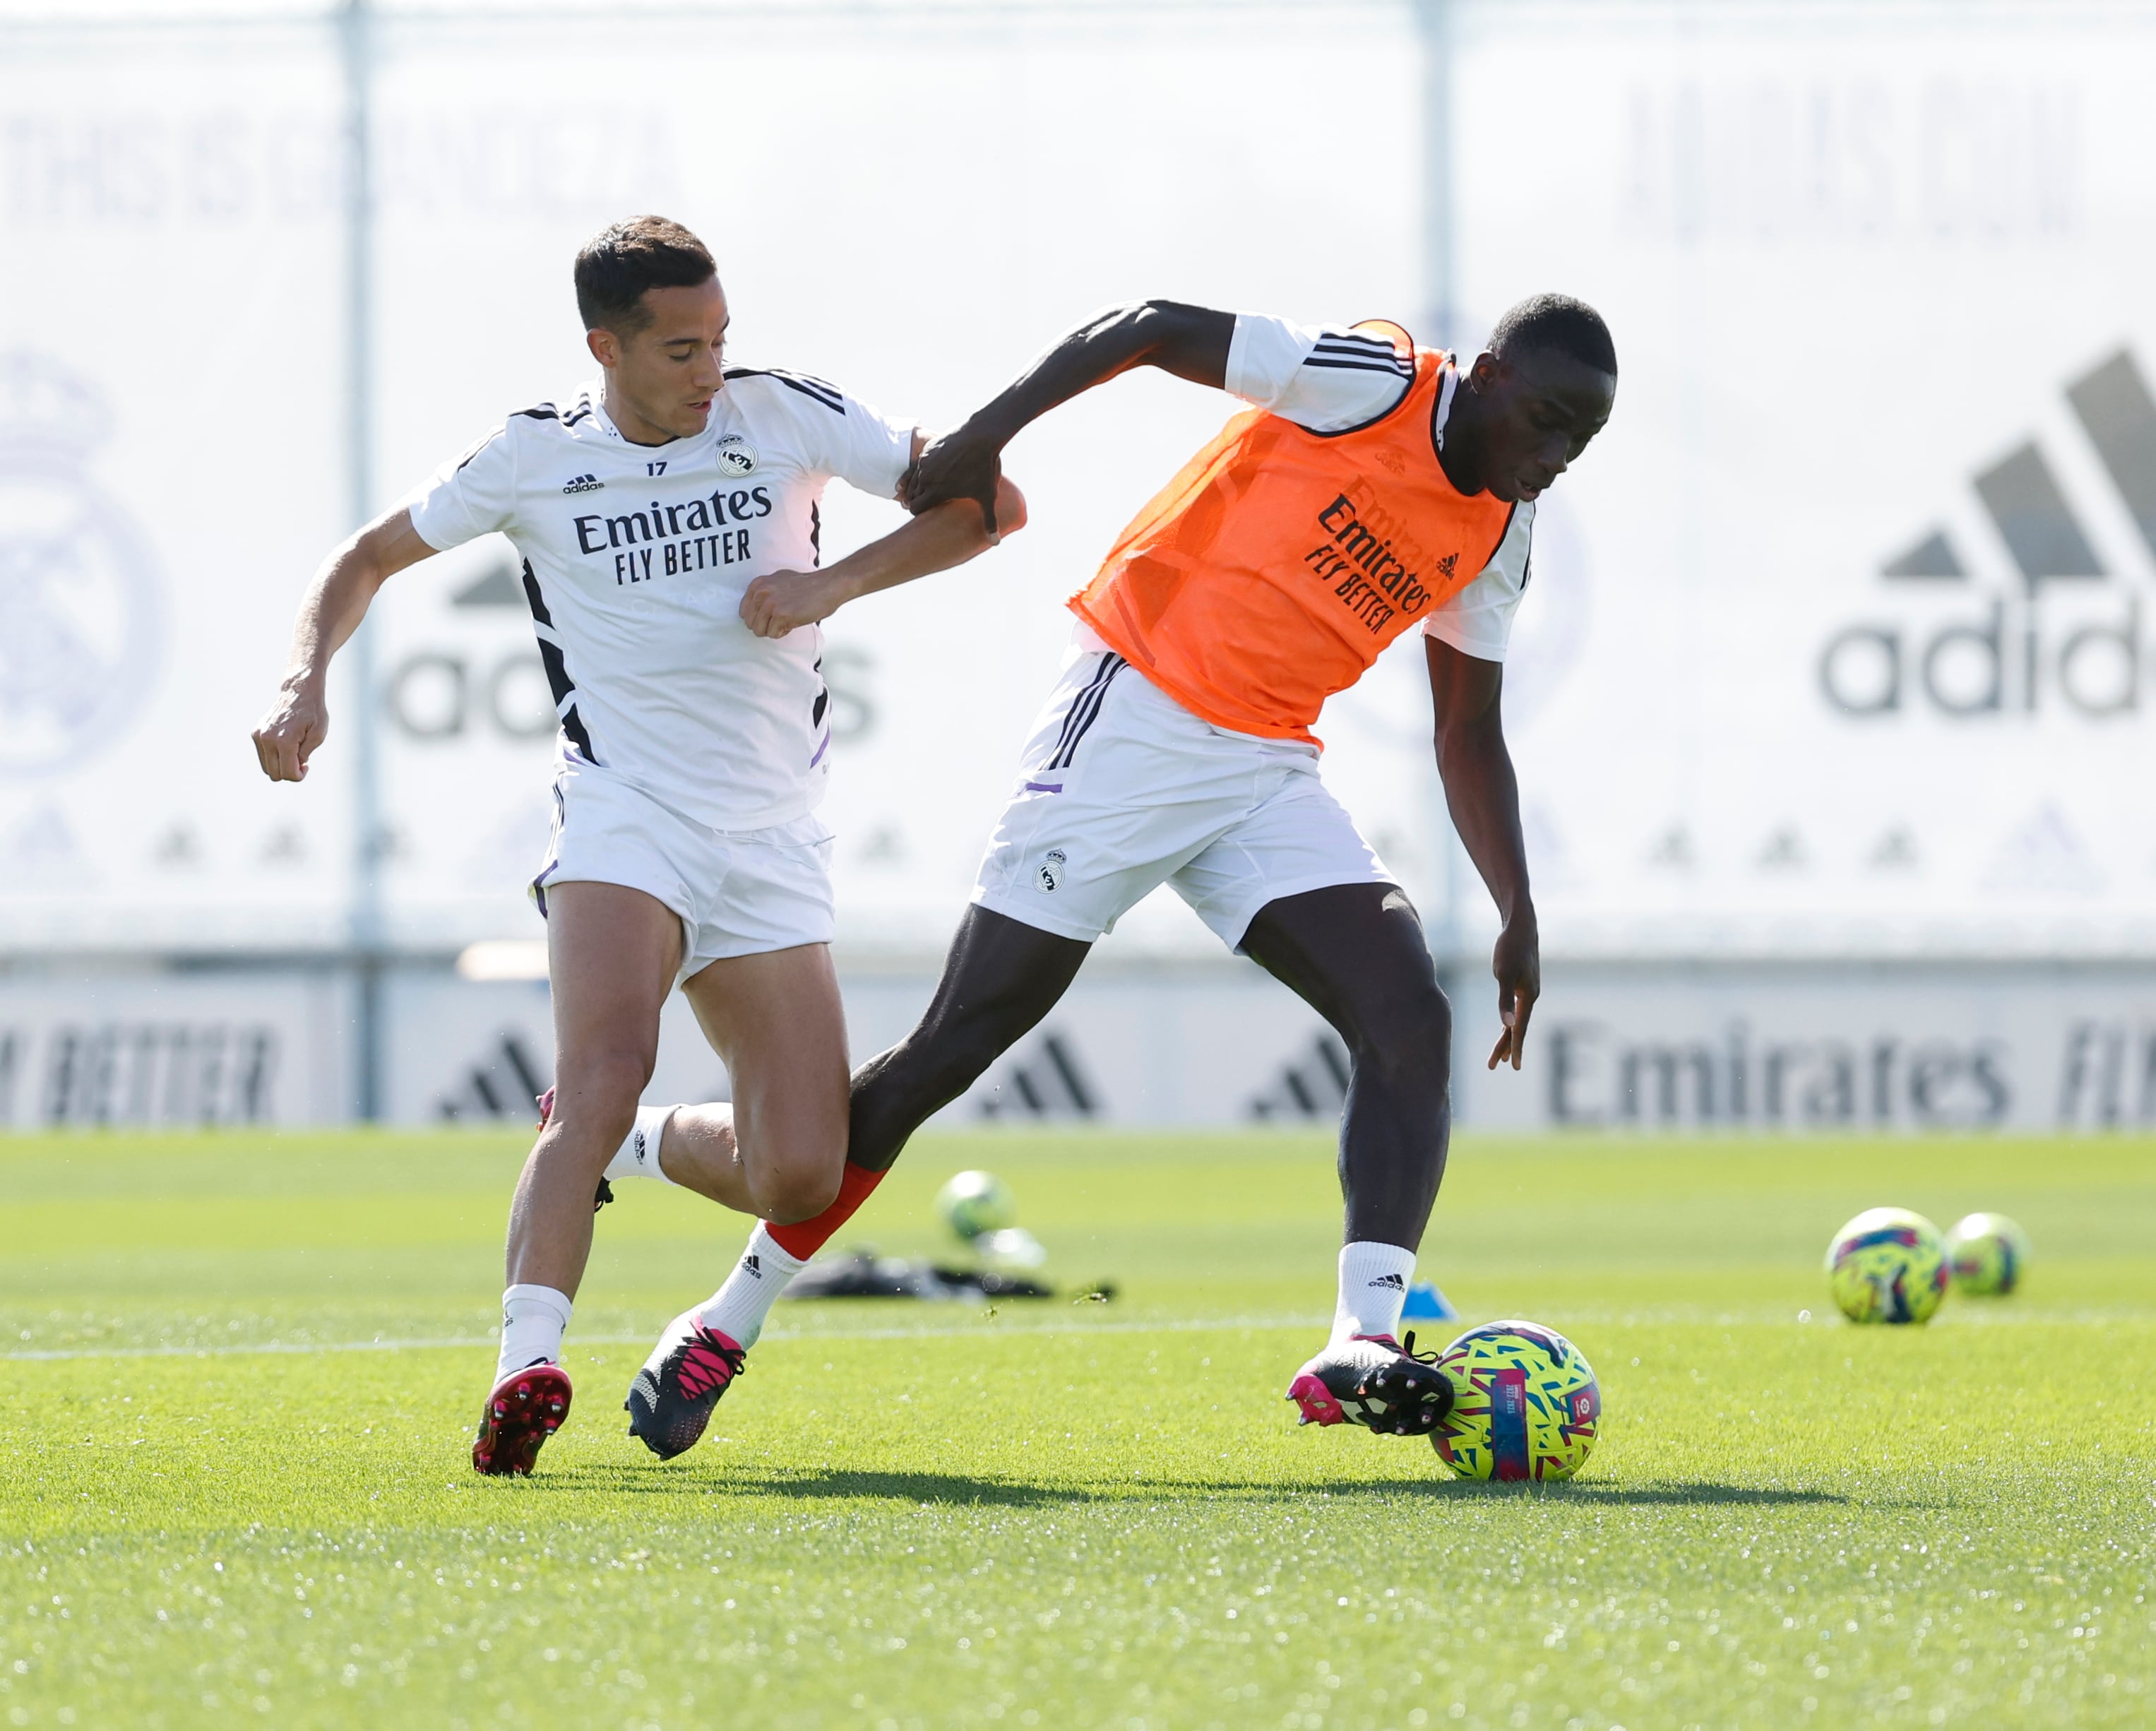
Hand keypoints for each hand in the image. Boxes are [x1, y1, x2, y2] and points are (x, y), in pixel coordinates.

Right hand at [252, 678, 327, 781]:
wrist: (298, 691)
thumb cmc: (313, 712)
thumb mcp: (318, 735)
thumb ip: (305, 754)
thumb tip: (294, 766)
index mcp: (284, 740)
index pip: (287, 773)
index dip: (299, 776)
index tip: (306, 766)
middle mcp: (267, 739)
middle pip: (274, 774)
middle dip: (289, 772)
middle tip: (301, 761)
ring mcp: (258, 735)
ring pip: (266, 767)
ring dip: (280, 765)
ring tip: (294, 752)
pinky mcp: (255, 733)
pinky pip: (263, 756)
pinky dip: (274, 756)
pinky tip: (285, 746)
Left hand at [740, 568, 849, 638]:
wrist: (827, 586)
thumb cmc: (807, 585)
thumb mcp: (779, 580)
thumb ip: (765, 590)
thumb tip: (755, 606)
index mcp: (758, 584)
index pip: (744, 611)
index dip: (757, 618)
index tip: (770, 616)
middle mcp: (761, 593)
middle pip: (750, 623)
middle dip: (764, 625)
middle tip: (780, 619)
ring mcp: (771, 604)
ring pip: (759, 631)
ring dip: (773, 630)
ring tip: (787, 620)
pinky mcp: (781, 615)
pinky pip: (773, 635)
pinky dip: (783, 632)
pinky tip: (793, 622)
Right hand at [899, 424, 1004, 541]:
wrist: (981, 436)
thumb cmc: (985, 468)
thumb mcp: (988, 496)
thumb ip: (989, 521)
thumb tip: (995, 543)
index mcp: (936, 492)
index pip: (915, 509)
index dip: (919, 513)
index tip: (926, 513)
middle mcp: (926, 477)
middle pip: (912, 494)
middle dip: (917, 499)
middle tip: (923, 503)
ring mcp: (925, 461)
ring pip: (913, 478)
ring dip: (918, 485)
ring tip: (926, 489)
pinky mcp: (928, 449)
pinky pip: (918, 463)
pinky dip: (921, 470)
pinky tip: (930, 471)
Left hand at [1485, 915, 1540, 1070]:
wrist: (1521, 926)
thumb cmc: (1510, 948)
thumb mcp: (1503, 974)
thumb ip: (1504, 1000)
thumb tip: (1506, 1025)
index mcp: (1527, 997)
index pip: (1519, 1028)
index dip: (1514, 1047)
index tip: (1512, 1065)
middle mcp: (1530, 996)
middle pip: (1517, 1027)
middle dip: (1506, 1047)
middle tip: (1495, 1066)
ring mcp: (1527, 990)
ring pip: (1517, 1019)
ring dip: (1508, 1036)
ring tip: (1500, 1056)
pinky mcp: (1522, 984)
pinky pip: (1516, 1009)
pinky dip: (1510, 1021)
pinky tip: (1506, 1026)